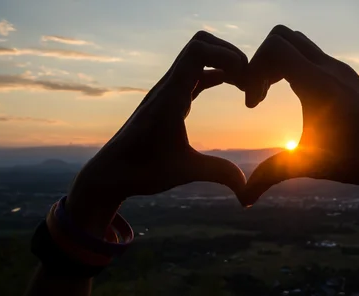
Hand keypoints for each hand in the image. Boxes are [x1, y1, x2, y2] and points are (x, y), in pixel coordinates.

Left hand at [66, 32, 247, 234]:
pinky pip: (195, 73)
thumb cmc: (141, 171)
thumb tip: (247, 188)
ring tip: (245, 85)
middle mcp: (167, 87)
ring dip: (223, 62)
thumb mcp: (183, 172)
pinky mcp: (168, 99)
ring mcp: (166, 91)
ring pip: (197, 56)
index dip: (228, 57)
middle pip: (200, 43)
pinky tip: (230, 87)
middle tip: (248, 80)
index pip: (199, 51)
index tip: (246, 82)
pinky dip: (216, 73)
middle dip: (230, 54)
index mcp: (170, 97)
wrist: (110, 173)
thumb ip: (217, 173)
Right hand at [241, 25, 358, 205]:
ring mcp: (340, 70)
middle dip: (261, 62)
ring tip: (271, 97)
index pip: (274, 48)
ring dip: (277, 64)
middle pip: (282, 36)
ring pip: (298, 44)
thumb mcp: (312, 165)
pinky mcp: (347, 77)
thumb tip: (244, 200)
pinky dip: (294, 69)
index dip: (253, 71)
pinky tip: (297, 101)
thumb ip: (273, 176)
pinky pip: (311, 57)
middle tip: (258, 96)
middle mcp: (330, 68)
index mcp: (318, 83)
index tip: (254, 106)